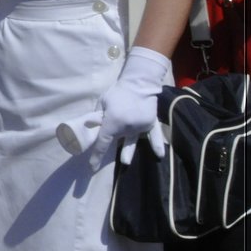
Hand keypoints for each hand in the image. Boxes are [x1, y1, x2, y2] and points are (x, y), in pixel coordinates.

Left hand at [86, 47, 170, 168]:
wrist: (139, 83)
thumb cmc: (117, 92)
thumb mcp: (102, 103)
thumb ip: (97, 117)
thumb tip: (91, 126)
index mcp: (113, 123)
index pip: (103, 142)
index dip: (96, 155)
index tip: (92, 166)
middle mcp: (127, 128)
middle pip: (118, 141)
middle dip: (111, 150)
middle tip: (103, 160)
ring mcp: (140, 126)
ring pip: (132, 140)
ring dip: (128, 151)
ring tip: (125, 162)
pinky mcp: (150, 123)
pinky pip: (154, 135)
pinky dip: (157, 145)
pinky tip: (160, 155)